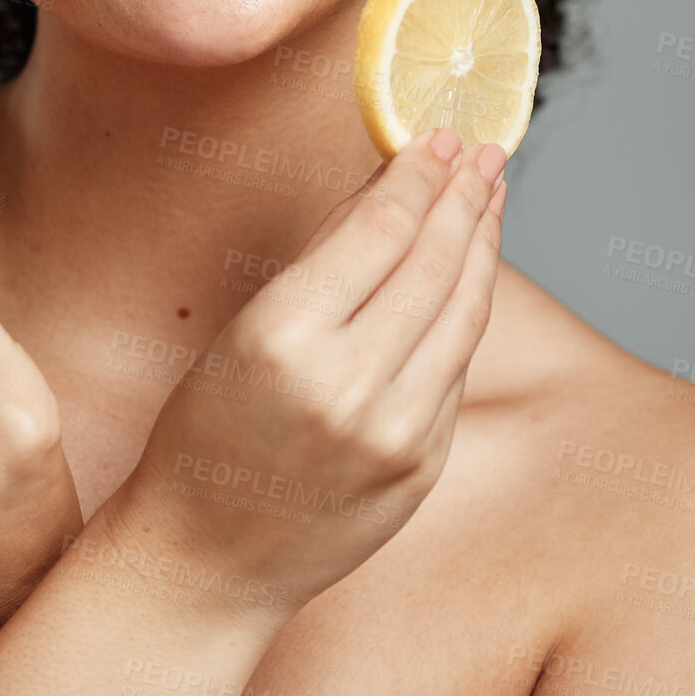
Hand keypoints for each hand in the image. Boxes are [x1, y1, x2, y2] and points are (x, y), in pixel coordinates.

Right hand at [108, 127, 505, 611]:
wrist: (205, 558)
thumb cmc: (203, 434)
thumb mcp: (240, 330)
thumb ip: (321, 262)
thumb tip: (385, 190)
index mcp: (285, 338)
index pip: (379, 230)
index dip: (418, 174)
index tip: (438, 137)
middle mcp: (349, 386)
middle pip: (433, 264)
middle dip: (464, 197)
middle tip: (482, 152)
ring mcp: (395, 434)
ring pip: (463, 315)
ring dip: (483, 246)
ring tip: (491, 198)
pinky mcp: (422, 468)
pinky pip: (456, 370)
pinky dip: (468, 310)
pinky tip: (472, 275)